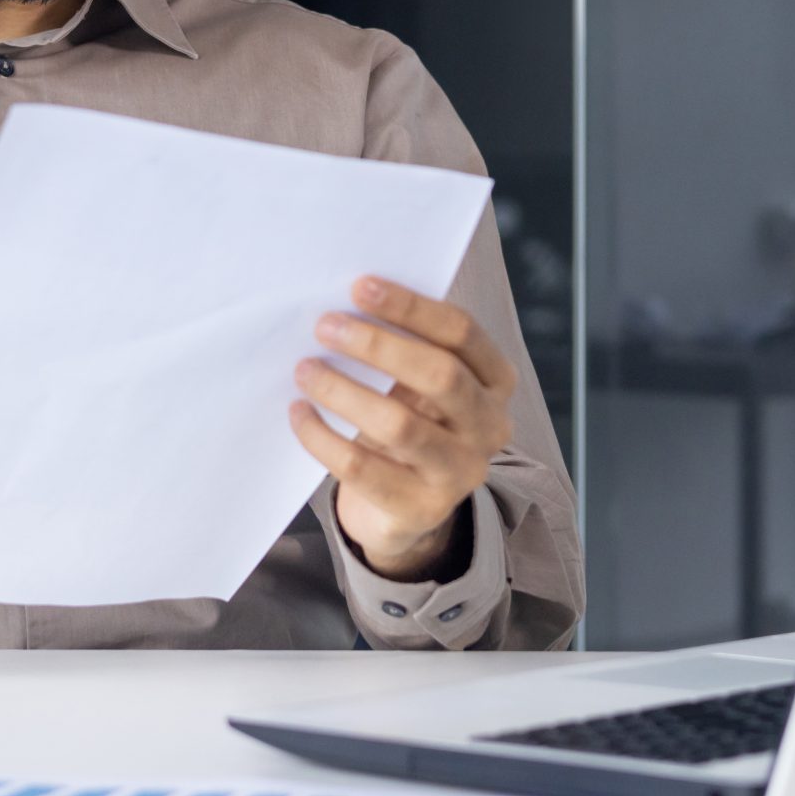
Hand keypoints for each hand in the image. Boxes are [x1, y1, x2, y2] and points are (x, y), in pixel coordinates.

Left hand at [288, 277, 515, 581]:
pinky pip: (363, 468)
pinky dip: (323, 437)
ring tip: (305, 370)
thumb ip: (404, 347)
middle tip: (325, 326)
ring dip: (343, 390)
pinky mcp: (421, 508)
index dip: (411, 307)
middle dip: (377, 345)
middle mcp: (490, 426)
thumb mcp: (419, 383)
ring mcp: (461, 472)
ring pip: (400, 425)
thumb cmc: (409, 420)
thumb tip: (347, 305)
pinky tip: (299, 413)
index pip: (461, 333)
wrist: (405, 506)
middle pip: (440, 375)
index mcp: (495, 381)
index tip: (359, 287)